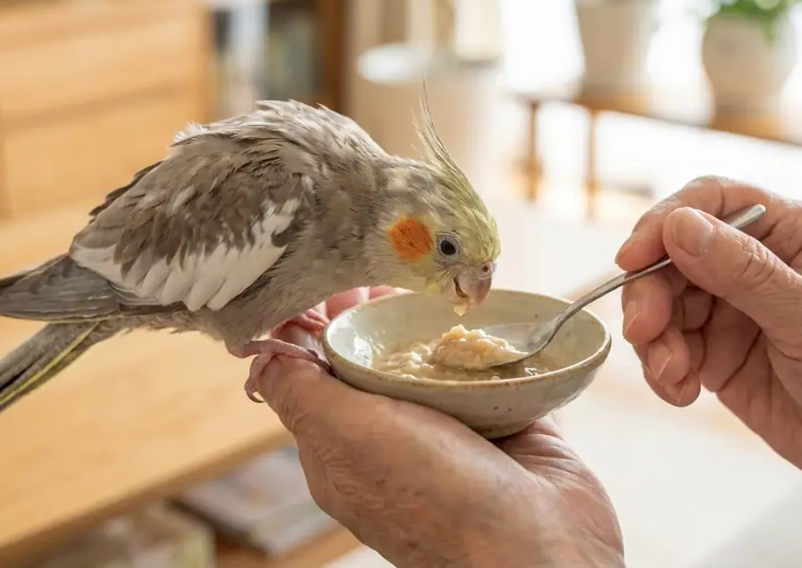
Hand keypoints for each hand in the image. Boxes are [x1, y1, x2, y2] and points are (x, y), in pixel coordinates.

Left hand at [263, 287, 624, 567]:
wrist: (543, 548)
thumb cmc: (438, 500)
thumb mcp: (349, 438)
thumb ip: (302, 393)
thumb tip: (259, 355)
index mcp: (345, 450)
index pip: (318, 375)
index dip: (319, 324)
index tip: (329, 274)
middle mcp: (398, 443)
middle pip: (379, 362)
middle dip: (379, 313)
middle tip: (386, 261)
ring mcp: (456, 437)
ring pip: (438, 365)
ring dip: (437, 324)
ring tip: (435, 276)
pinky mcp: (512, 428)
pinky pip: (497, 373)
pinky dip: (494, 346)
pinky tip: (487, 312)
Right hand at [617, 176, 801, 561]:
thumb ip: (745, 273)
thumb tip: (680, 227)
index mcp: (794, 234)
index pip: (714, 202)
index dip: (665, 222)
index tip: (633, 259)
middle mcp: (758, 263)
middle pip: (674, 255)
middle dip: (651, 294)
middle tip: (644, 332)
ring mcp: (734, 308)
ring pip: (663, 303)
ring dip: (655, 340)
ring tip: (673, 376)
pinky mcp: (717, 352)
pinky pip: (667, 347)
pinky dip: (663, 370)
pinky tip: (683, 393)